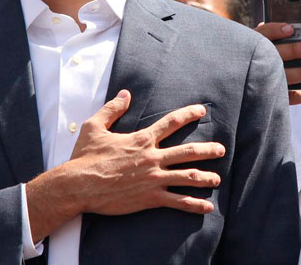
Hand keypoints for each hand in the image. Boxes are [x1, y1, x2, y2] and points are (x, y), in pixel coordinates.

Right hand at [25, 90, 224, 241]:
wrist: (78, 185)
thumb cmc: (85, 157)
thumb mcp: (95, 127)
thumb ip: (112, 109)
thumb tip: (125, 94)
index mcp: (142, 139)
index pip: (171, 122)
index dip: (188, 114)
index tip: (202, 111)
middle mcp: (152, 157)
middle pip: (188, 151)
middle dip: (208, 150)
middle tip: (221, 149)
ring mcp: (154, 178)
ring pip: (188, 176)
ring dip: (206, 178)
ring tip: (217, 179)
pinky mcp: (150, 197)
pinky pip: (178, 201)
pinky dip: (194, 204)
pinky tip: (207, 207)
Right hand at [254, 22, 300, 104]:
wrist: (240, 88)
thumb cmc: (258, 58)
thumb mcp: (259, 44)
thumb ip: (274, 37)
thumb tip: (294, 30)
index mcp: (253, 44)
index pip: (263, 34)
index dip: (276, 31)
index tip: (291, 29)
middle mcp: (257, 62)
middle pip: (275, 55)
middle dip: (293, 51)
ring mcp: (263, 82)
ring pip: (283, 77)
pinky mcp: (270, 98)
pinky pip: (288, 98)